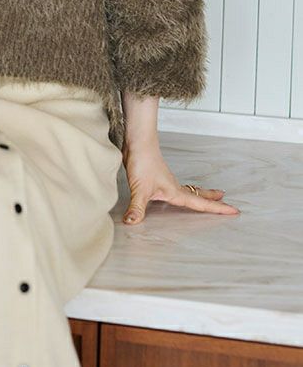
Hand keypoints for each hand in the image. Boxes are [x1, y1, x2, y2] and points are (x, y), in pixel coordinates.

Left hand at [121, 137, 239, 223]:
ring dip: (199, 194)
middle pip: (198, 195)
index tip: (235, 210)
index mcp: (176, 192)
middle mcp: (174, 187)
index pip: (201, 203)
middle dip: (212, 200)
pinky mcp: (157, 177)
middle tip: (225, 201)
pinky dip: (182, 192)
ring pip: (187, 190)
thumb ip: (137, 208)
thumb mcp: (140, 190)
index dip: (218, 208)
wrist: (137, 143)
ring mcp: (166, 181)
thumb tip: (131, 223)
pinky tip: (173, 192)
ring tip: (206, 197)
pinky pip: (176, 187)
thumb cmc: (142, 163)